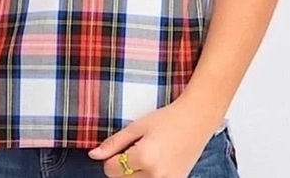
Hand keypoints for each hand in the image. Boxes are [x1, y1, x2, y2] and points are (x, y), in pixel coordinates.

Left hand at [88, 96, 222, 177]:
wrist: (196, 120)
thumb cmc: (167, 118)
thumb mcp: (137, 126)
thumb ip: (114, 142)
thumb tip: (93, 155)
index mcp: (143, 158)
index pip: (111, 169)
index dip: (110, 158)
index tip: (119, 147)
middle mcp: (155, 175)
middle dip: (121, 167)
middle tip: (133, 149)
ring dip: (134, 174)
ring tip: (145, 156)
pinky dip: (149, 176)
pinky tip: (156, 162)